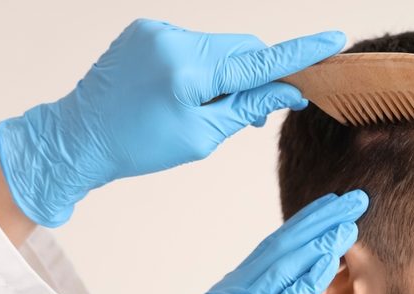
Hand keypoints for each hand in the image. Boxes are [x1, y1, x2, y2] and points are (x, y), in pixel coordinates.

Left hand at [0, 18, 345, 226]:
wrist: (80, 135)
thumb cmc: (140, 145)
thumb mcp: (202, 136)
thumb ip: (248, 109)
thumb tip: (288, 92)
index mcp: (189, 72)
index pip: (259, 62)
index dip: (300, 54)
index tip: (332, 40)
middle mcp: (174, 41)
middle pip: (241, 49)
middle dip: (254, 76)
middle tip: (252, 115)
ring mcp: (157, 30)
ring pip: (218, 46)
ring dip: (225, 72)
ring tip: (205, 107)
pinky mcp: (145, 29)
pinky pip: (191, 43)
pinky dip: (200, 65)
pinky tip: (180, 92)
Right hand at [80, 191, 367, 293]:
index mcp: (228, 293)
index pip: (272, 251)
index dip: (304, 227)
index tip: (331, 210)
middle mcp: (233, 292)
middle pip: (281, 246)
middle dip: (319, 221)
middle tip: (353, 200)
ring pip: (283, 264)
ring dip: (320, 241)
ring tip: (349, 220)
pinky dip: (308, 278)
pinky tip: (330, 259)